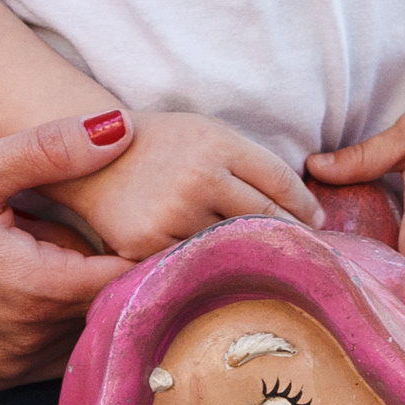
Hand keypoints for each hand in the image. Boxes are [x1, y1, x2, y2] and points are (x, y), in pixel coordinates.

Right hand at [0, 115, 129, 388]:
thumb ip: (49, 150)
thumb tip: (120, 128)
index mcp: (36, 288)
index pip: (136, 275)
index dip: (154, 239)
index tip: (155, 206)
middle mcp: (30, 340)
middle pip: (115, 304)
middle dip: (119, 261)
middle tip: (110, 214)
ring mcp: (10, 365)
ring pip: (84, 331)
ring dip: (85, 291)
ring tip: (62, 242)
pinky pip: (51, 350)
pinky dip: (54, 314)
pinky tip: (29, 272)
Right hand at [50, 110, 321, 261]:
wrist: (87, 160)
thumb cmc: (158, 147)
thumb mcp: (206, 134)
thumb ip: (251, 162)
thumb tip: (307, 211)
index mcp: (217, 144)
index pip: (281, 182)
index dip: (305, 207)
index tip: (316, 223)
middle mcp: (198, 177)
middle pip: (266, 218)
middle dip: (292, 237)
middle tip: (307, 252)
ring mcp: (173, 214)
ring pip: (235, 246)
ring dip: (256, 256)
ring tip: (268, 264)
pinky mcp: (148, 245)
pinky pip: (195, 263)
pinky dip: (212, 268)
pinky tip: (222, 270)